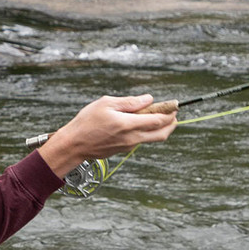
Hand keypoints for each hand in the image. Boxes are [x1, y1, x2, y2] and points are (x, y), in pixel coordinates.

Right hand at [36, 94, 175, 177]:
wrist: (75, 144)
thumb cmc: (87, 122)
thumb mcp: (106, 104)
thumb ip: (130, 102)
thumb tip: (148, 99)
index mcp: (129, 125)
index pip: (158, 120)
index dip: (169, 113)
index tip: (174, 105)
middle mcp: (133, 138)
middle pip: (162, 134)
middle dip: (172, 124)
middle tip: (174, 114)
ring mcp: (130, 146)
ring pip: (153, 138)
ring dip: (160, 128)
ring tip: (158, 115)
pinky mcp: (125, 150)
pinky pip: (141, 140)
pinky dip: (147, 131)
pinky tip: (140, 122)